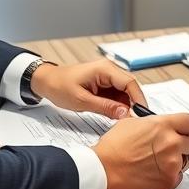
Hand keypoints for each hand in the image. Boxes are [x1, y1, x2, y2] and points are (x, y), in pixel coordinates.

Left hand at [29, 59, 145, 118]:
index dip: (138, 99)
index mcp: (104, 69)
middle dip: (134, 103)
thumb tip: (125, 113)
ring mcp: (107, 75)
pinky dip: (119, 104)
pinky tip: (117, 114)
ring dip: (126, 105)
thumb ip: (105, 107)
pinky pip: (117, 93)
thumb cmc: (59, 86)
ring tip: (125, 120)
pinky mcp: (104, 82)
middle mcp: (108, 69)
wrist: (47, 81)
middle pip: (130, 86)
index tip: (141, 114)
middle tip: (135, 120)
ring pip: (125, 91)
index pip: (130, 83)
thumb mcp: (82, 101)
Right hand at [94, 113, 188, 188]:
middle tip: (169, 147)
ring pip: (186, 159)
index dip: (184, 126)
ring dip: (177, 159)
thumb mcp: (130, 123)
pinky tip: (156, 172)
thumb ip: (152, 123)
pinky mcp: (169, 181)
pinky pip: (179, 176)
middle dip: (181, 143)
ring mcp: (172, 164)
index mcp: (162, 126)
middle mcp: (171, 143)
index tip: (181, 130)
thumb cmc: (112, 149)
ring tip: (158, 161)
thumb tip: (159, 124)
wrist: (102, 171)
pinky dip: (170, 175)